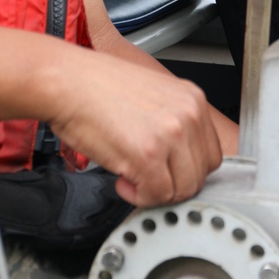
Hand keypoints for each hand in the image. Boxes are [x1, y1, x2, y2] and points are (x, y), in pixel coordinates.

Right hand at [46, 50, 223, 206]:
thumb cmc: (98, 86)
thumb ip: (175, 123)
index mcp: (193, 99)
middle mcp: (189, 114)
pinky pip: (156, 195)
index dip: (186, 169)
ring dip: (156, 192)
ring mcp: (171, 134)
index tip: (167, 171)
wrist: (67, 81)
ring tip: (132, 176)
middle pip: (201, 174)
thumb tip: (181, 158)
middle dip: (173, 184)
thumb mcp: (154, 95)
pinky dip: (138, 196)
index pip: (211, 153)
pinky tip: (122, 178)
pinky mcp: (148, 155)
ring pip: (183, 189)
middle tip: (147, 178)